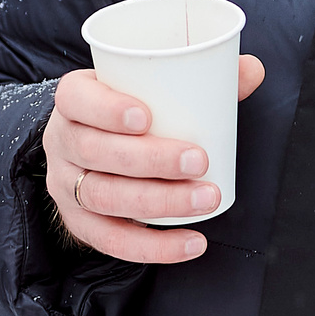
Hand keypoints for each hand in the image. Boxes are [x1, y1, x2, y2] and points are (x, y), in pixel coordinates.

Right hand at [43, 56, 265, 263]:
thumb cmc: (129, 111)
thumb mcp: (148, 87)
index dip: (106, 108)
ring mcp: (66, 184)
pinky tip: (191, 242)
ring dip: (159, 202)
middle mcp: (62, 141)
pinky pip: (112, 240)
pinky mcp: (78, 222)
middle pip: (94, 151)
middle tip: (199, 160)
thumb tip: (252, 69)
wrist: (92, 147)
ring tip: (205, 198)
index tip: (147, 116)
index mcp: (74, 100)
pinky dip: (153, 246)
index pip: (76, 99)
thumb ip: (200, 75)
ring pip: (102, 197)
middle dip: (150, 159)